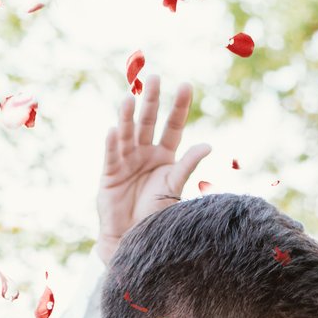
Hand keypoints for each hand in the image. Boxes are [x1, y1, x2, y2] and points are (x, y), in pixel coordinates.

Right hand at [96, 80, 207, 259]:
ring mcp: (126, 161)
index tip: (186, 85)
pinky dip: (113, 144)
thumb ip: (187, 166)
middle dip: (151, 101)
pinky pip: (111, 156)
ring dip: (127, 117)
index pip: (173, 126)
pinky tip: (114, 129)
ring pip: (128, 134)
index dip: (179, 107)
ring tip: (128, 99)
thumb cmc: (157, 214)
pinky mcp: (110, 175)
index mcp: (164, 156)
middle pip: (149, 122)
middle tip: (154, 78)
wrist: (135, 239)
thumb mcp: (174, 187)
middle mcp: (145, 153)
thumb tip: (208, 145)